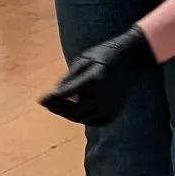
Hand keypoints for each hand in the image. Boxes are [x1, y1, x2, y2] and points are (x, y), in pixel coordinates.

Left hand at [38, 25, 158, 126]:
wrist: (133, 57)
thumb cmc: (106, 54)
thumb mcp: (84, 58)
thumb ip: (70, 77)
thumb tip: (56, 93)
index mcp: (94, 80)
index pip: (68, 94)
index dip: (52, 99)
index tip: (40, 99)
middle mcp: (103, 96)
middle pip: (74, 111)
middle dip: (58, 108)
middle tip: (47, 104)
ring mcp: (111, 105)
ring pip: (84, 118)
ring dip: (69, 114)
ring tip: (59, 107)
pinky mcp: (116, 110)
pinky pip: (96, 121)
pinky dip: (84, 119)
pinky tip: (76, 112)